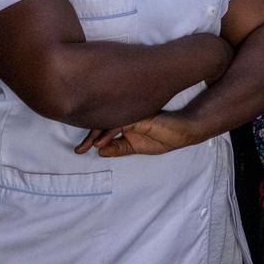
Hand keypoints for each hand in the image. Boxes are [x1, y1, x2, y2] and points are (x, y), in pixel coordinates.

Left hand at [75, 112, 201, 156]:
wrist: (185, 131)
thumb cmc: (165, 137)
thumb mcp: (137, 147)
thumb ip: (120, 148)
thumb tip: (100, 151)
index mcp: (125, 121)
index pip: (103, 125)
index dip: (90, 137)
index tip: (80, 150)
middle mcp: (127, 114)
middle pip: (102, 121)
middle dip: (88, 136)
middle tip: (79, 150)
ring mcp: (132, 112)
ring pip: (108, 120)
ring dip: (95, 135)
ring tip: (87, 147)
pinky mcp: (139, 114)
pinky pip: (119, 123)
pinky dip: (108, 133)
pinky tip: (100, 143)